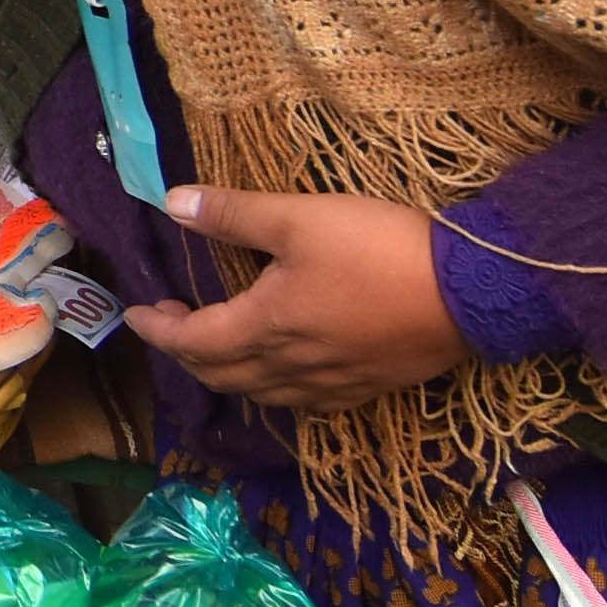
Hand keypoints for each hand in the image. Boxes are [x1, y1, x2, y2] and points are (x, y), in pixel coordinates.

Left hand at [124, 185, 469, 412]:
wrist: (469, 294)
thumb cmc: (377, 249)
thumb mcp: (300, 216)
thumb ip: (233, 213)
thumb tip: (171, 204)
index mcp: (265, 327)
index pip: (192, 341)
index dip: (157, 330)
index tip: (136, 314)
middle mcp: (291, 369)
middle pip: (221, 375)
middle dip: (186, 352)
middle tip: (171, 323)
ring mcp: (332, 385)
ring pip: (262, 393)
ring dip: (228, 373)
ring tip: (218, 345)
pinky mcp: (368, 388)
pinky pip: (304, 402)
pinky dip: (275, 388)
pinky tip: (285, 372)